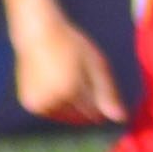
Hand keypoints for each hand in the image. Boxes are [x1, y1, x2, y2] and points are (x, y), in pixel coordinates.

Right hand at [11, 8, 125, 124]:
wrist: (36, 32)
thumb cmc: (70, 45)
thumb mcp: (95, 64)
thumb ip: (108, 92)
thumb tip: (121, 119)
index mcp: (70, 89)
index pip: (94, 113)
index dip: (99, 102)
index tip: (93, 84)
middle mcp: (52, 99)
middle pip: (79, 117)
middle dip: (84, 104)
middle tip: (75, 77)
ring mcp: (39, 103)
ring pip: (66, 117)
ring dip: (70, 106)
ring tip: (65, 79)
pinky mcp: (30, 104)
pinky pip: (52, 112)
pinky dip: (56, 104)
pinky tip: (54, 83)